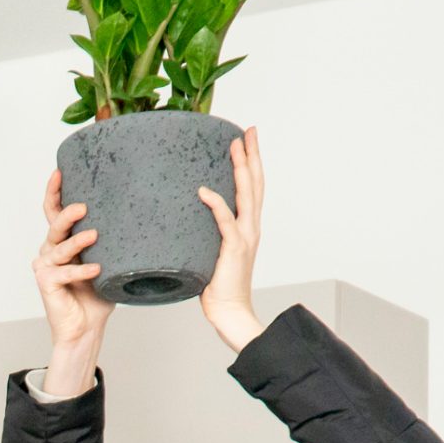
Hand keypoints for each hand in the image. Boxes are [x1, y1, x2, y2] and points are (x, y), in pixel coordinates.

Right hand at [33, 169, 113, 397]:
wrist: (86, 328)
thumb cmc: (98, 294)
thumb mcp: (110, 261)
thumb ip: (116, 241)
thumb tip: (150, 214)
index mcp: (63, 240)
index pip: (54, 210)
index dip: (55, 190)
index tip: (61, 170)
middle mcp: (51, 249)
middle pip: (54, 223)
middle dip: (67, 212)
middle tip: (83, 206)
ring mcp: (46, 265)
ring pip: (59, 246)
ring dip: (76, 241)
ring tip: (94, 235)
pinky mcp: (46, 283)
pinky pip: (64, 273)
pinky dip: (81, 271)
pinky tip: (96, 270)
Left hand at [198, 127, 264, 354]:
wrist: (229, 311)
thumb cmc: (218, 287)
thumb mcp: (212, 252)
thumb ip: (207, 234)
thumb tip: (187, 218)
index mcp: (248, 227)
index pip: (252, 188)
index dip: (251, 163)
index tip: (246, 140)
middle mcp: (251, 227)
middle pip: (255, 183)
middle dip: (252, 155)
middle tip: (248, 131)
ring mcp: (244, 237)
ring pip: (247, 195)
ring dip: (241, 168)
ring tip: (235, 145)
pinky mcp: (233, 249)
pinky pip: (224, 221)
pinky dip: (216, 204)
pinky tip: (204, 190)